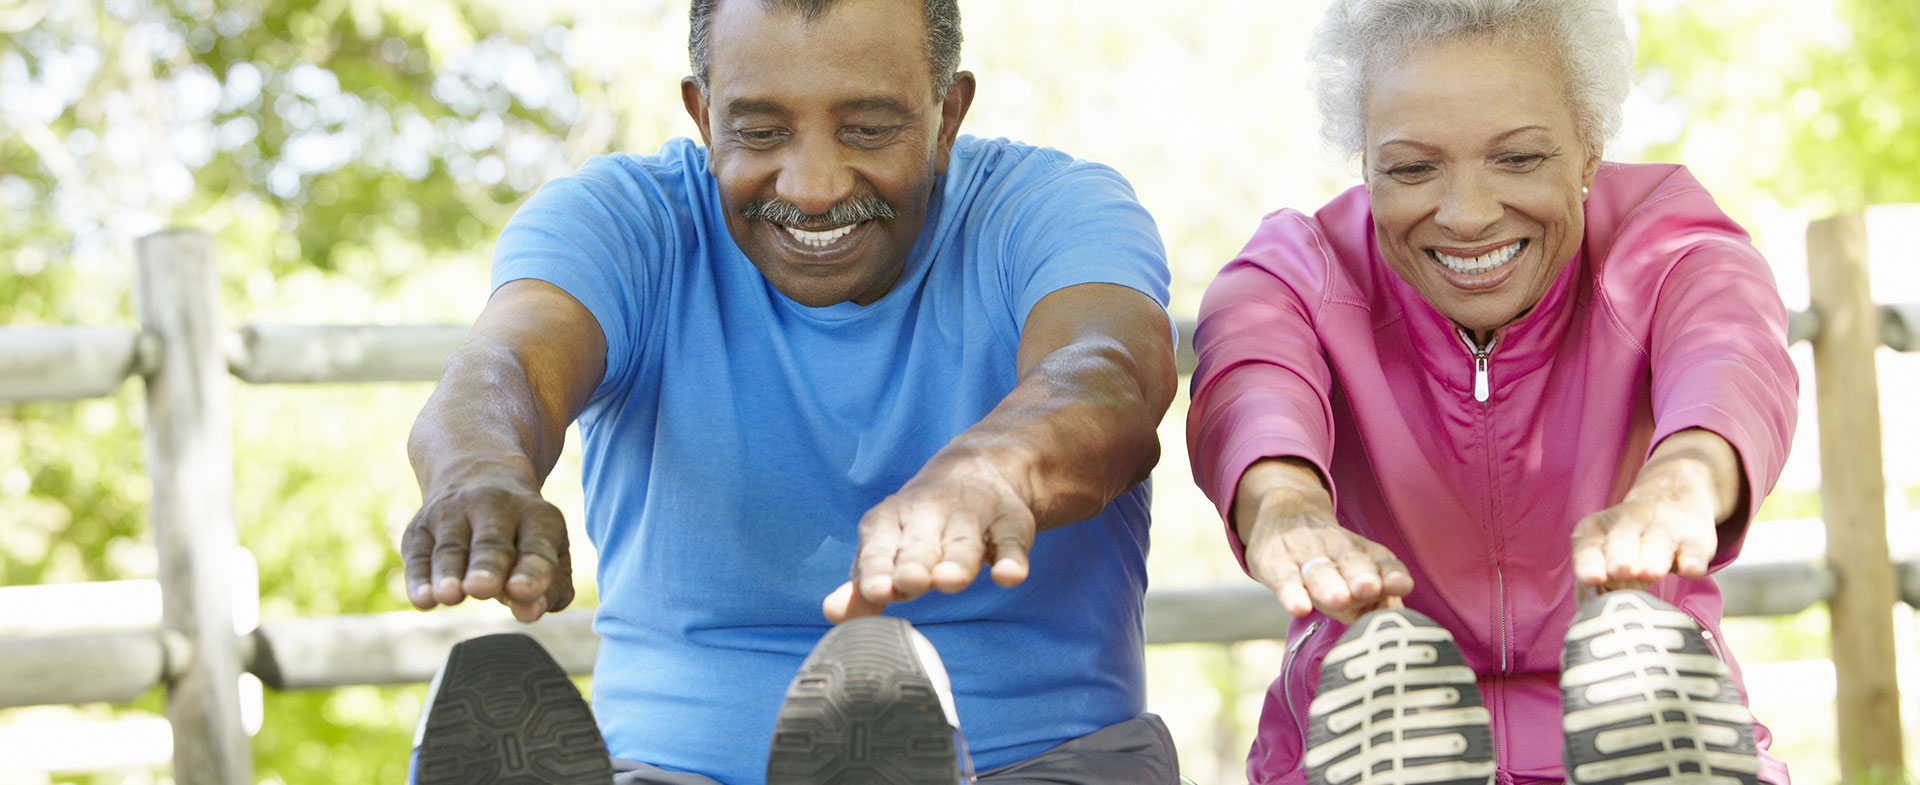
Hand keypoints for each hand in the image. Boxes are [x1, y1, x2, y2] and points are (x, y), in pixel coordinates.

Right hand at [401, 474, 574, 622]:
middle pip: (492, 543)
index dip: (532, 570)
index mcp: (537, 516)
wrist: (477, 474)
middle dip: (488, 566)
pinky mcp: (420, 528)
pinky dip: (419, 579)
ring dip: (449, 573)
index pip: (537, 547)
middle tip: (482, 587)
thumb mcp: (548, 551)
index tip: (523, 590)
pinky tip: (423, 599)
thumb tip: (531, 611)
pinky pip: (418, 555)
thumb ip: (550, 587)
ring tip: (450, 595)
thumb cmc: (522, 533)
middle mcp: (495, 507)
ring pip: (451, 549)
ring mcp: (453, 514)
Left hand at [822, 456, 1034, 622]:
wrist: (976, 472)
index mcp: (890, 522)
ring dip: (957, 563)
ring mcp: (972, 516)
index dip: (876, 570)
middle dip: (914, 565)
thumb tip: (832, 612)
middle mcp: (928, 514)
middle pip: (920, 546)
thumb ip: (863, 585)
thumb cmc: (918, 529)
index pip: (878, 548)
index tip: (874, 591)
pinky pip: (1011, 543)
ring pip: (964, 544)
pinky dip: (1011, 560)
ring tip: (949, 582)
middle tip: (909, 583)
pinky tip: (1008, 577)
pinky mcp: (1010, 523)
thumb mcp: (887, 549)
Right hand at [1236, 458, 1411, 625]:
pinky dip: (1291, 594)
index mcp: (1361, 552)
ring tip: (1339, 599)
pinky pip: (1284, 580)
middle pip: (1351, 562)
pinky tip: (1299, 607)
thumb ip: (1376, 599)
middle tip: (1370, 588)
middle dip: (1362, 575)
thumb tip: (1394, 620)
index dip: (1391, 572)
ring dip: (1329, 584)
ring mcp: (1304, 554)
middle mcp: (1336, 549)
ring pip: (1319, 571)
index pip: (1380, 560)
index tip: (1401, 585)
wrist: (1281, 514)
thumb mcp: (1352, 573)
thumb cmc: (1325, 560)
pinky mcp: (1275, 563)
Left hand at [1571, 429, 1739, 591]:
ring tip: (1649, 572)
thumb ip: (1590, 589)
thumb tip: (1587, 621)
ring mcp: (1663, 528)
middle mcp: (1627, 523)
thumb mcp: (1602, 558)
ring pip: (1657, 546)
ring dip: (1653, 560)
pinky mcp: (1695, 540)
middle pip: (1622, 542)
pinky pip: (1693, 552)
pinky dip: (1692, 561)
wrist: (1673, 500)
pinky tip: (1689, 570)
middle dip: (1620, 557)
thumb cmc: (1627, 545)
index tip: (1593, 578)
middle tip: (1620, 571)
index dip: (1590, 564)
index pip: (1588, 548)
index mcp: (1595, 530)